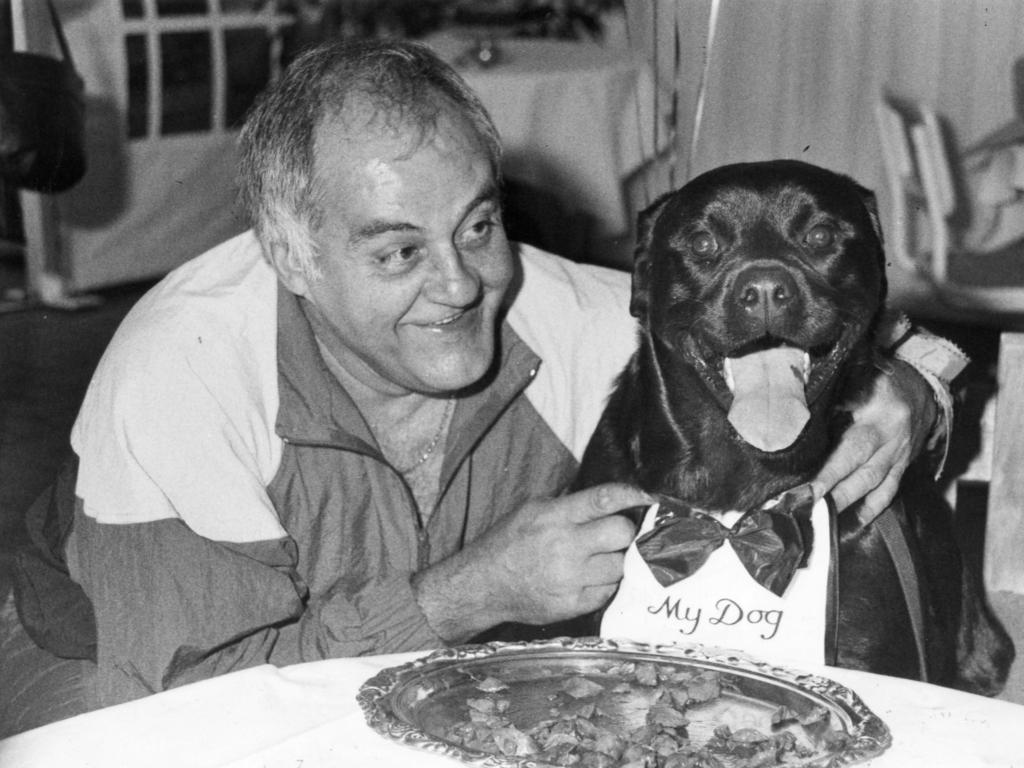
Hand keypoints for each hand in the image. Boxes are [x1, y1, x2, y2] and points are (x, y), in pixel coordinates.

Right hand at [413, 483, 649, 640]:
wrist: (484, 586)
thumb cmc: (510, 542)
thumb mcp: (533, 510)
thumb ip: (570, 506)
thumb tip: (610, 501)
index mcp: (555, 517)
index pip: (604, 500)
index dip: (632, 495)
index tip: (647, 497)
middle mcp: (566, 547)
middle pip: (621, 533)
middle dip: (623, 532)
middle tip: (614, 535)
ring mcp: (572, 579)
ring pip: (621, 565)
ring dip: (615, 560)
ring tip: (598, 559)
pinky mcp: (575, 605)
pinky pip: (608, 591)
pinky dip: (604, 583)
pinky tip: (588, 578)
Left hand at [810, 359, 935, 522]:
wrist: (924, 384)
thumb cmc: (881, 379)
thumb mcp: (859, 379)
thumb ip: (833, 397)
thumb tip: (798, 416)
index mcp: (878, 415)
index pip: (852, 447)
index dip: (830, 471)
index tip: (807, 489)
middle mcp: (891, 439)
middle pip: (863, 472)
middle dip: (834, 493)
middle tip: (807, 509)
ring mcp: (899, 454)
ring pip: (875, 484)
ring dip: (849, 503)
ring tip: (823, 520)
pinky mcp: (904, 464)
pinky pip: (890, 490)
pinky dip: (872, 507)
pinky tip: (854, 522)